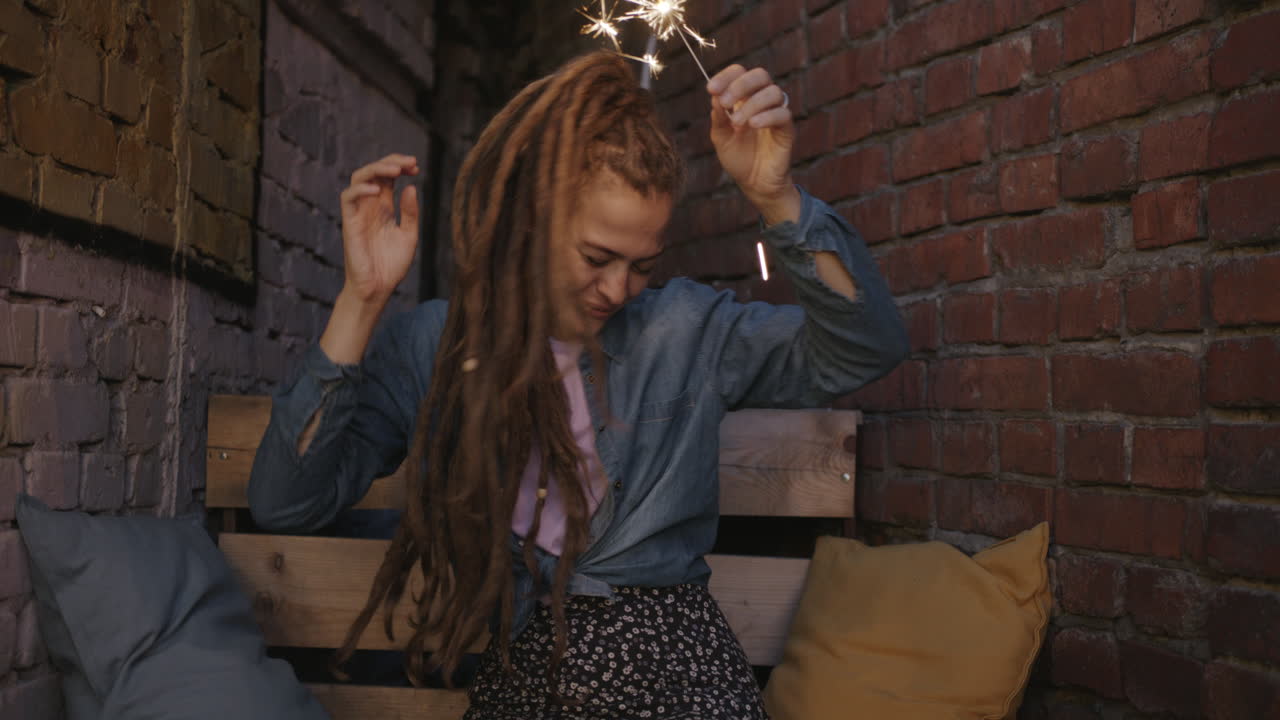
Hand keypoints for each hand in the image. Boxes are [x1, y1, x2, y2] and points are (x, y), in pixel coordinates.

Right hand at [339, 154, 420, 304]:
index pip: (388, 177)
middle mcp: (370, 206)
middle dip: (391, 162)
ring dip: (376, 169)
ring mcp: (359, 213)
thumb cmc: (391, 265)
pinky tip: (378, 191)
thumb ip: (410, 213)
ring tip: (396, 170)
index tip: (416, 167)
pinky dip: (361, 190)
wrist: (378, 288)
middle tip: (410, 162)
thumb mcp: (409, 236)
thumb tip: (410, 186)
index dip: (400, 167)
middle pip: (374, 172)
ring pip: (358, 178)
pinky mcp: (350, 223)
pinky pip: (348, 198)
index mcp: (385, 208)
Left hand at [707, 66, 800, 224]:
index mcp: (744, 98)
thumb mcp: (721, 138)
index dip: (726, 76)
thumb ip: (719, 118)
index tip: (710, 89)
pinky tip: (753, 125)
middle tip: (725, 103)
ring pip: (773, 92)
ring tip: (737, 123)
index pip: (739, 73)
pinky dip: (766, 116)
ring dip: (752, 104)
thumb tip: (715, 96)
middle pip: (760, 75)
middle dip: (740, 85)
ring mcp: (776, 113)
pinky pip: (783, 113)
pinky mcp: (787, 128)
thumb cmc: (738, 159)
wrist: (754, 184)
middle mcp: (762, 101)